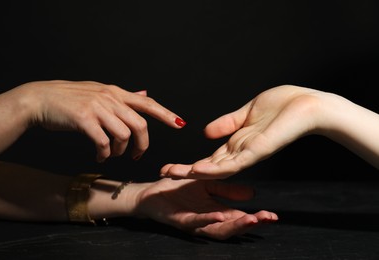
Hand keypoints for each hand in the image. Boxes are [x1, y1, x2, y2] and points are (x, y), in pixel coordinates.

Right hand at [20, 80, 185, 160]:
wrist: (41, 98)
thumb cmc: (70, 98)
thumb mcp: (100, 91)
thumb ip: (124, 96)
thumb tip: (145, 93)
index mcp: (116, 92)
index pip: (147, 103)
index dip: (165, 114)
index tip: (180, 124)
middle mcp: (110, 98)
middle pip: (140, 125)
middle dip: (142, 145)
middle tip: (136, 155)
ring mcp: (97, 108)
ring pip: (124, 135)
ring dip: (121, 151)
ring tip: (112, 154)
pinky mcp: (84, 119)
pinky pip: (104, 142)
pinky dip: (105, 153)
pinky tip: (100, 156)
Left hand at [133, 178, 277, 239]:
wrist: (152, 192)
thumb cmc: (178, 190)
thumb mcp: (208, 185)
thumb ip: (227, 190)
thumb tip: (252, 193)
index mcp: (215, 212)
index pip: (239, 217)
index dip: (256, 218)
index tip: (273, 216)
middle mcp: (207, 220)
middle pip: (232, 227)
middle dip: (250, 224)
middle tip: (267, 219)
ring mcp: (194, 223)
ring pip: (217, 229)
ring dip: (234, 225)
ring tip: (251, 219)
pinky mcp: (180, 220)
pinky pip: (195, 222)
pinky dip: (207, 220)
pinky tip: (219, 215)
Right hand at [160, 85, 335, 178]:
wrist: (309, 105)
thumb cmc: (283, 105)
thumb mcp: (246, 112)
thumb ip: (227, 123)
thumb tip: (206, 132)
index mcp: (238, 143)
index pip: (210, 158)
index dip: (191, 162)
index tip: (170, 165)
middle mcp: (241, 152)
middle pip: (210, 166)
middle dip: (186, 170)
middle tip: (163, 173)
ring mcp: (249, 154)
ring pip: (218, 168)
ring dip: (195, 172)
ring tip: (173, 173)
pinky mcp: (258, 152)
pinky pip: (234, 163)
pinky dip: (215, 168)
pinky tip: (199, 169)